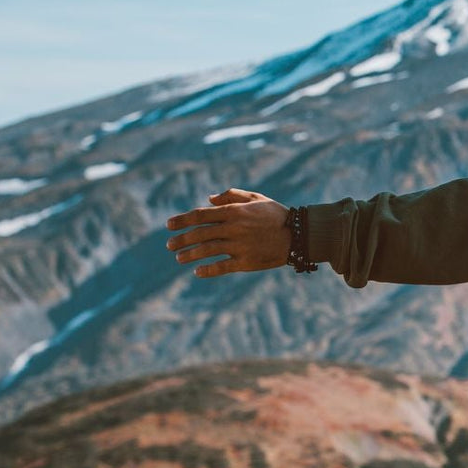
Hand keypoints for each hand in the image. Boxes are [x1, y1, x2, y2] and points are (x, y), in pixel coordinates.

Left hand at [165, 188, 289, 277]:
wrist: (299, 235)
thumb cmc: (276, 215)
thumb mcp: (256, 198)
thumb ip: (232, 195)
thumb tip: (209, 199)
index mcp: (235, 211)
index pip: (201, 215)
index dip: (182, 220)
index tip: (168, 225)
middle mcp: (234, 228)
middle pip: (200, 234)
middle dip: (181, 239)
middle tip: (170, 245)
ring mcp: (240, 246)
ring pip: (207, 250)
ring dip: (189, 255)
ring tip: (179, 258)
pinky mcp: (247, 262)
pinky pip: (222, 267)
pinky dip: (208, 270)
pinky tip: (198, 271)